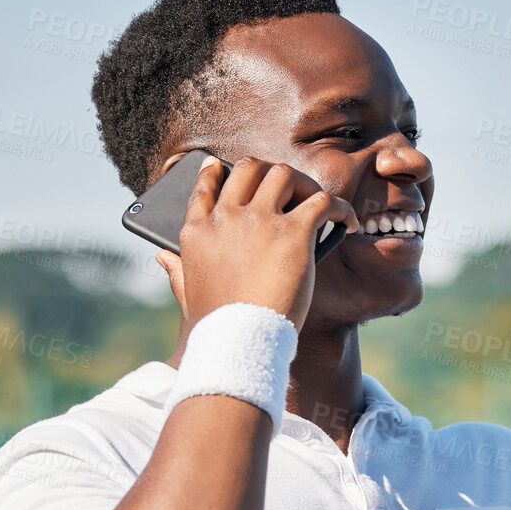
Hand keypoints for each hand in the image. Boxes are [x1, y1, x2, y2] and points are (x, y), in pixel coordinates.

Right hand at [153, 155, 358, 331]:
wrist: (239, 343)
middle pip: (248, 169)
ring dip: (304, 183)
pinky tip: (348, 221)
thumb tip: (162, 255)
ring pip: (284, 174)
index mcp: (198, 231)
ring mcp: (260, 220)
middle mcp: (227, 218)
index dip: (215, 172)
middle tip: (286, 188)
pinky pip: (323, 201)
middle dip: (268, 171)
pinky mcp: (293, 232)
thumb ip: (176, 270)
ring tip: (316, 202)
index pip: (205, 187)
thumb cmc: (216, 326)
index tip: (221, 166)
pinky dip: (340, 207)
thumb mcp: (187, 293)